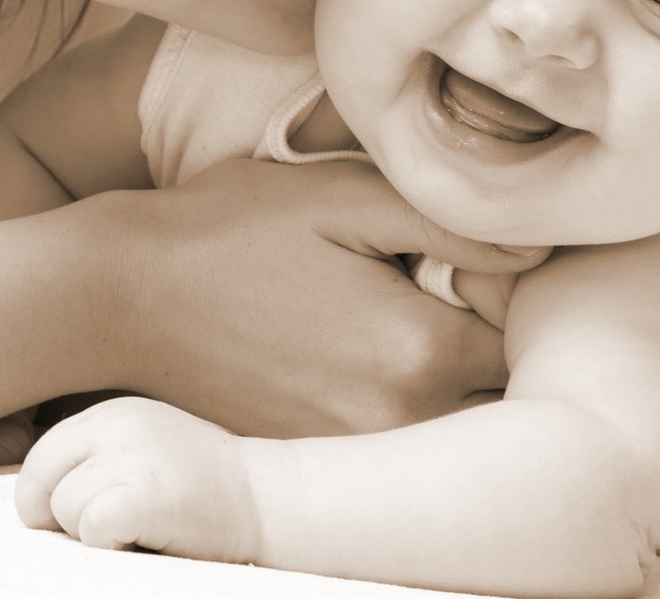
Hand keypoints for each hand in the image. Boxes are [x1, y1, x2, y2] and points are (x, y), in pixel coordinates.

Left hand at [15, 396, 257, 560]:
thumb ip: (96, 460)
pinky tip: (144, 538)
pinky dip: (109, 544)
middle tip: (102, 529)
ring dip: (90, 534)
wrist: (268, 499)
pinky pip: (91, 525)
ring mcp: (134, 455)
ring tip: (137, 529)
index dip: (46, 496)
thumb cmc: (203, 491)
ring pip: (63, 507)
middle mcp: (119, 424)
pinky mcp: (146, 493)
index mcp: (114, 413)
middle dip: (57, 516)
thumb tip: (34, 502)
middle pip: (39, 480)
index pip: (41, 456)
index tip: (79, 516)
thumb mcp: (144, 451)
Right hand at [81, 158, 547, 436]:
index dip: (521, 298)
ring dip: (452, 383)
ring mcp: (355, 453)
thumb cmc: (229, 231)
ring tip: (398, 323)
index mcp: (418, 350)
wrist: (118, 299)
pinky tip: (357, 354)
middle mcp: (397, 420)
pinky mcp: (317, 464)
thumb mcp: (341, 196)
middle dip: (496, 349)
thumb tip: (541, 245)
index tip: (489, 265)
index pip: (526, 339)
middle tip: (462, 294)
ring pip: (451, 428)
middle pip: (497, 396)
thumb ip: (449, 218)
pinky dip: (400, 406)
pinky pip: (396, 446)